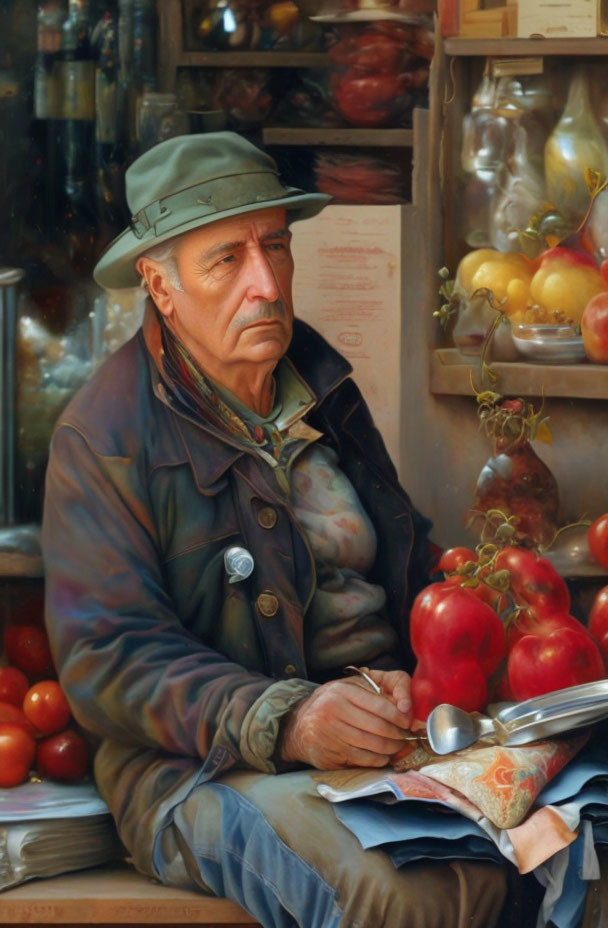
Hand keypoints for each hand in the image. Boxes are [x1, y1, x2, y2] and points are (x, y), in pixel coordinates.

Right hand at [279, 671, 411, 769]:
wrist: (298, 726)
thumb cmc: (331, 704)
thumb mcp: (349, 688)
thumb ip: (376, 690)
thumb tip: (406, 707)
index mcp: (342, 692)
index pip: (379, 705)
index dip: (399, 715)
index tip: (407, 721)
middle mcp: (334, 711)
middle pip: (378, 728)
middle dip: (398, 735)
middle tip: (406, 736)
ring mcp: (332, 735)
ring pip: (373, 746)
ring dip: (391, 749)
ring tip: (397, 746)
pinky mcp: (331, 755)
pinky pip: (364, 760)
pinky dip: (379, 760)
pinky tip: (383, 755)